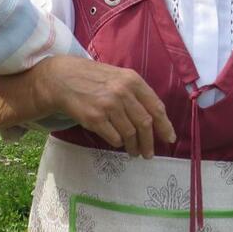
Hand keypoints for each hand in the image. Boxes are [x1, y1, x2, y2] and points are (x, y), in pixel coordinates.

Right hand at [30, 55, 175, 157]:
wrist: (63, 79)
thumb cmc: (94, 79)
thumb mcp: (119, 78)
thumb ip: (137, 94)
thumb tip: (156, 120)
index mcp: (132, 80)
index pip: (156, 107)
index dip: (165, 126)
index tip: (169, 139)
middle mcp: (122, 92)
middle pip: (145, 123)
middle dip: (149, 142)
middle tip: (148, 153)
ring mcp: (108, 106)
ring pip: (130, 133)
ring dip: (134, 146)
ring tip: (134, 152)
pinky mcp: (95, 118)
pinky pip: (114, 137)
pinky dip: (118, 142)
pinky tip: (117, 141)